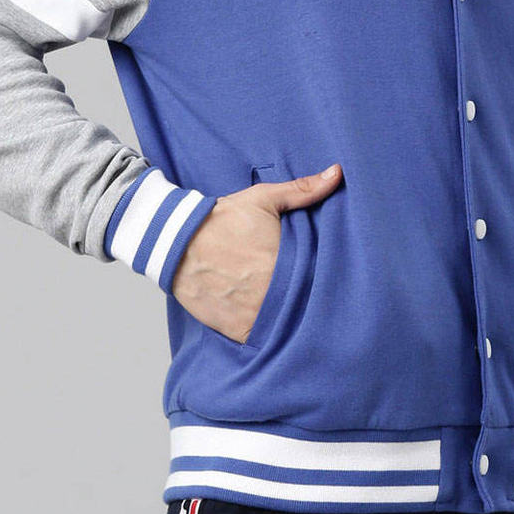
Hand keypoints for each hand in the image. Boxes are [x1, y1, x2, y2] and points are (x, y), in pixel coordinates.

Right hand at [172, 162, 343, 342]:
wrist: (177, 242)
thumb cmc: (223, 218)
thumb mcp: (265, 198)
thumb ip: (304, 189)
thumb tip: (336, 173)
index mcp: (287, 260)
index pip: (323, 277)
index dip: (329, 277)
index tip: (334, 274)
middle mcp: (274, 291)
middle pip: (308, 302)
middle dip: (313, 298)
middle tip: (317, 293)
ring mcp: (256, 313)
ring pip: (289, 324)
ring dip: (295, 319)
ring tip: (301, 310)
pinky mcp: (239, 330)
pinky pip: (265, 340)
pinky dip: (272, 336)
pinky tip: (277, 325)